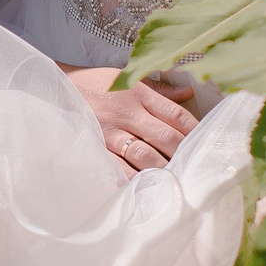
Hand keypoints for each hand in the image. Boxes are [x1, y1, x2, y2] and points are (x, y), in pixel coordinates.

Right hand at [63, 65, 198, 174]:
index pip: (177, 115)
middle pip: (166, 137)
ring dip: (164, 169)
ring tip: (179, 180)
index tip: (209, 143)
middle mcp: (128, 113)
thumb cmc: (95, 83)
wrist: (56, 87)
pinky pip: (118, 167)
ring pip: (145, 155)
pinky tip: (147, 188)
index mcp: (139, 94)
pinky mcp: (96, 146)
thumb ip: (159, 89)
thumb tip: (188, 93)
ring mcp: (111, 132)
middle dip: (185, 154)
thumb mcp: (127, 78)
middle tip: (199, 167)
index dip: (196, 131)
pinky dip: (133, 179)